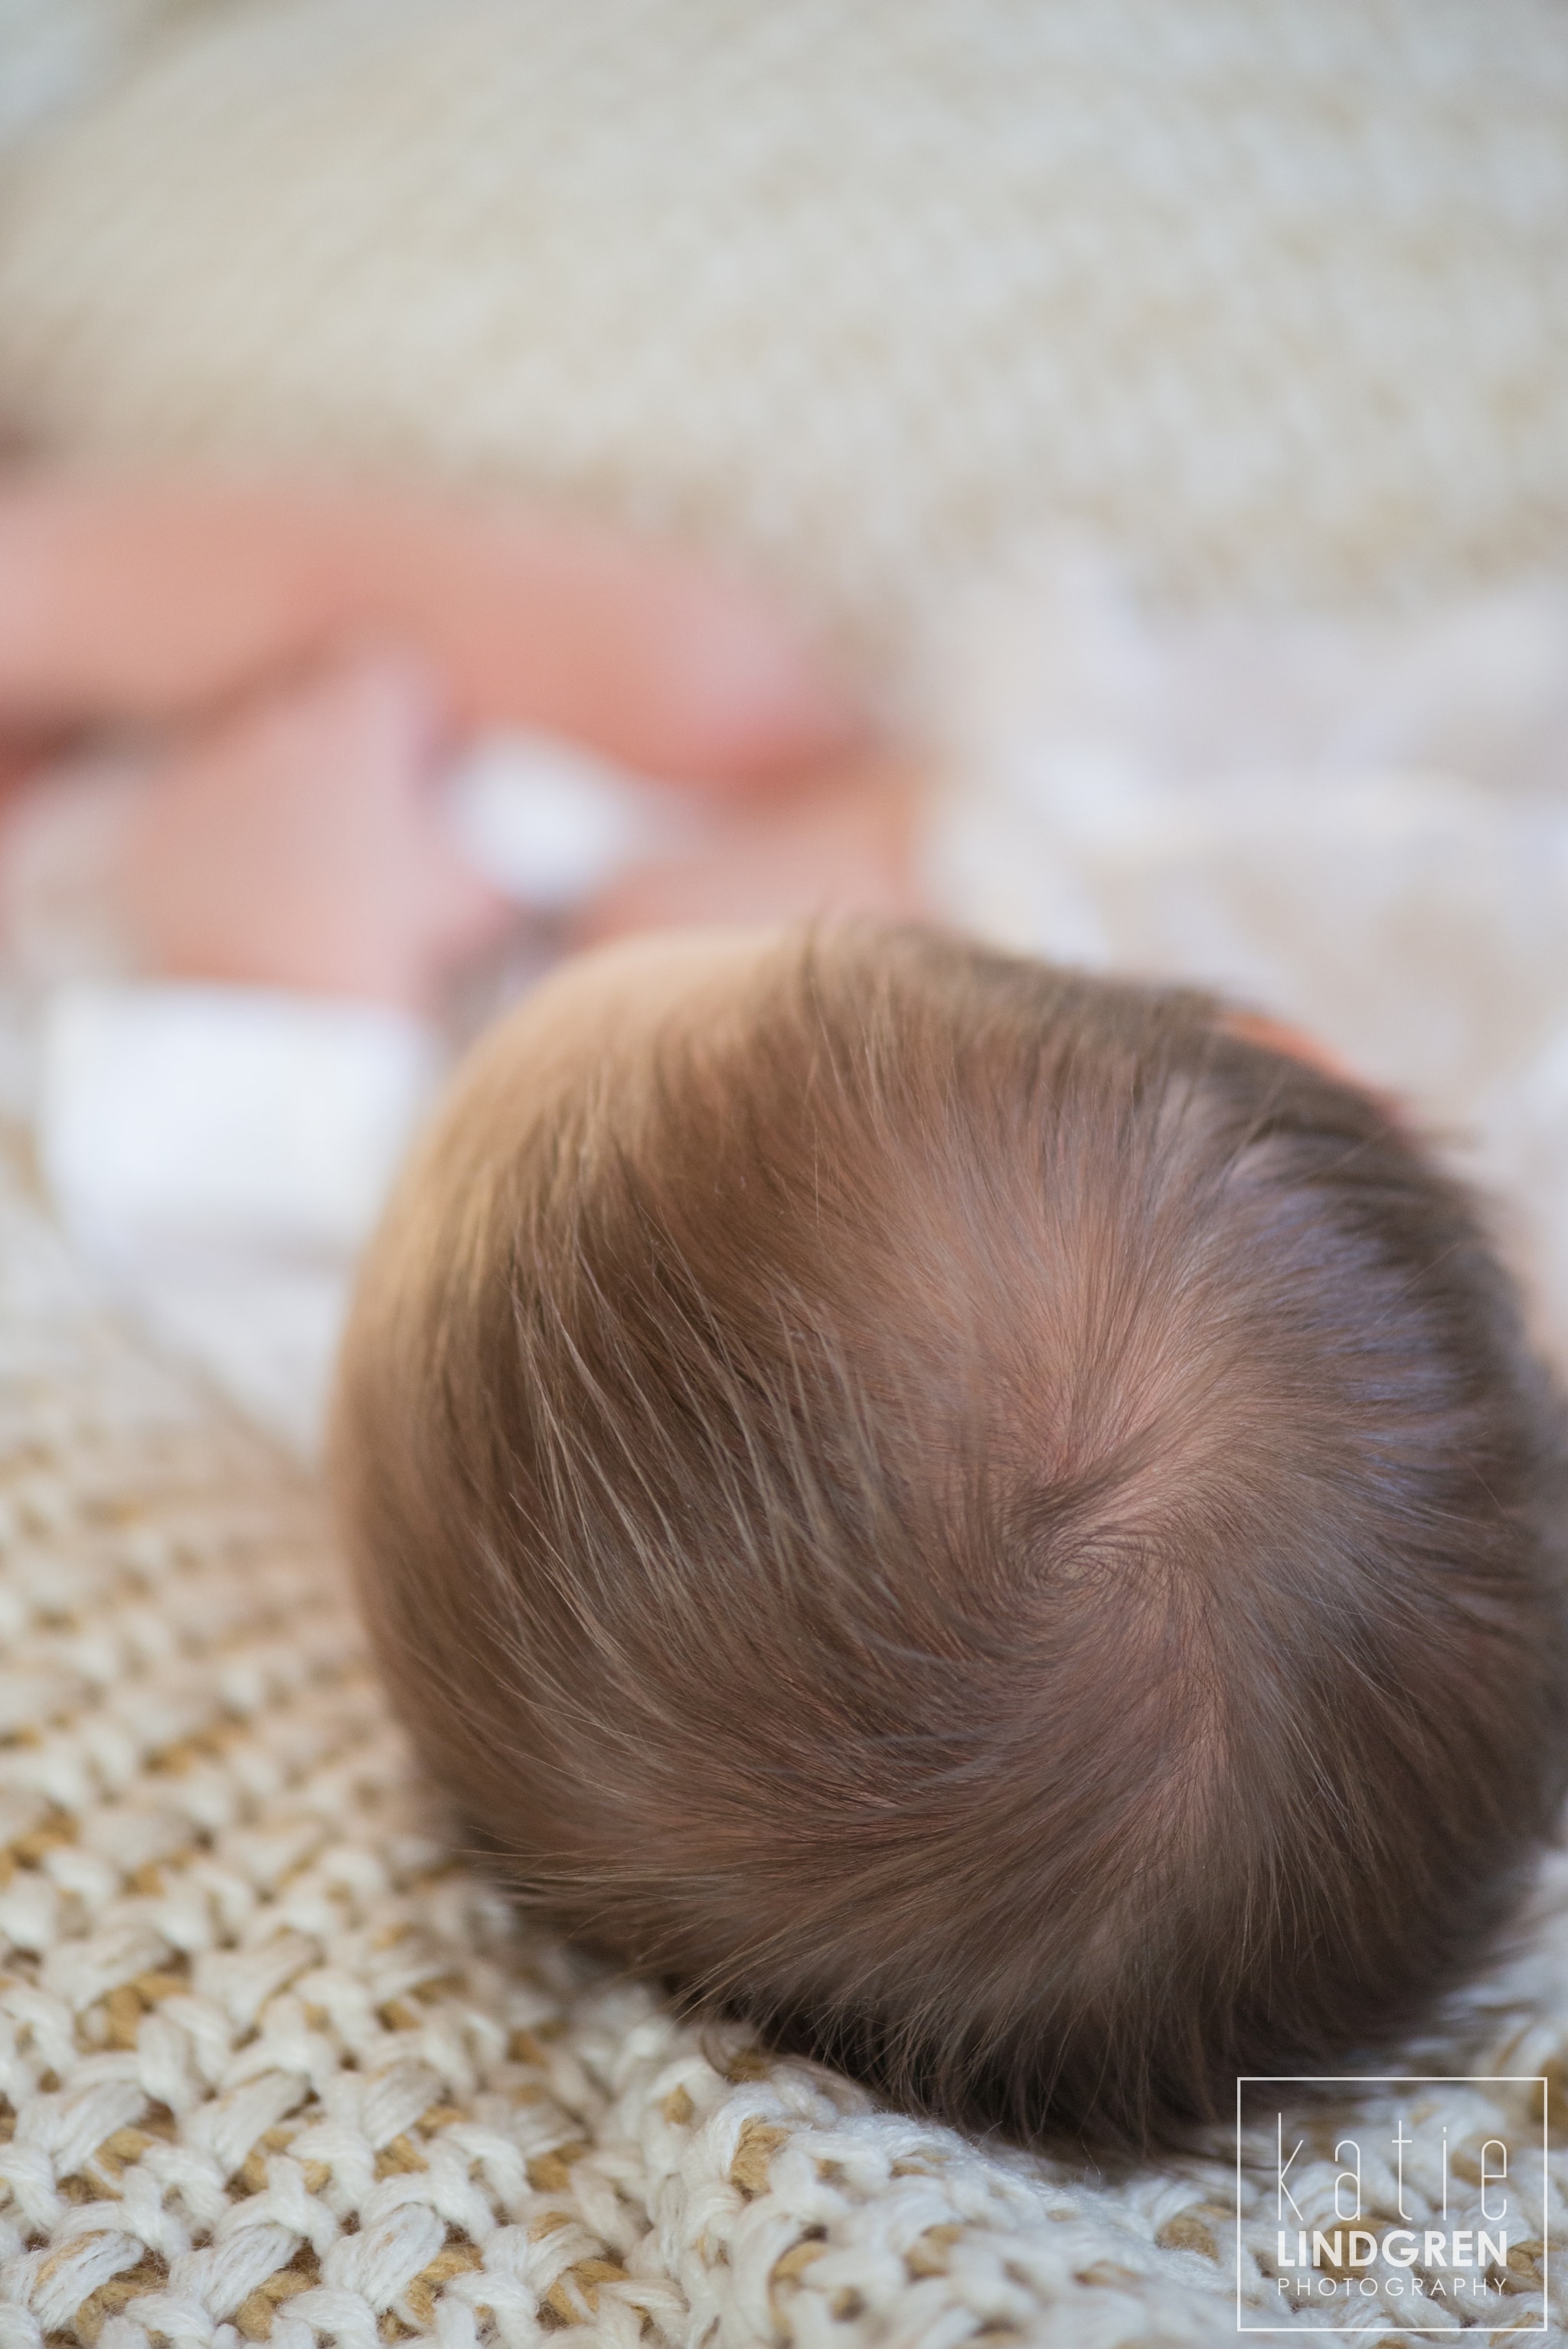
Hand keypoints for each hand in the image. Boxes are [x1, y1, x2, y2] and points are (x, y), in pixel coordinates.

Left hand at [117, 653, 509, 1008]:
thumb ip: (498, 849)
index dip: (411, 721)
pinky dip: (210, 846)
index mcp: (356, 722)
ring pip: (242, 757)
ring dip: (271, 793)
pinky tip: (243, 901)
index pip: (390, 676)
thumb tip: (517, 850)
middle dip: (336, 754)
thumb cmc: (392, 946)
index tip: (421, 766)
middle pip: (310, 707)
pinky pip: (185, 816)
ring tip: (300, 869)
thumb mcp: (480, 894)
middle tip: (363, 822)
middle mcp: (272, 724)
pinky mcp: (151, 831)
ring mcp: (202, 772)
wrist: (279, 1018)